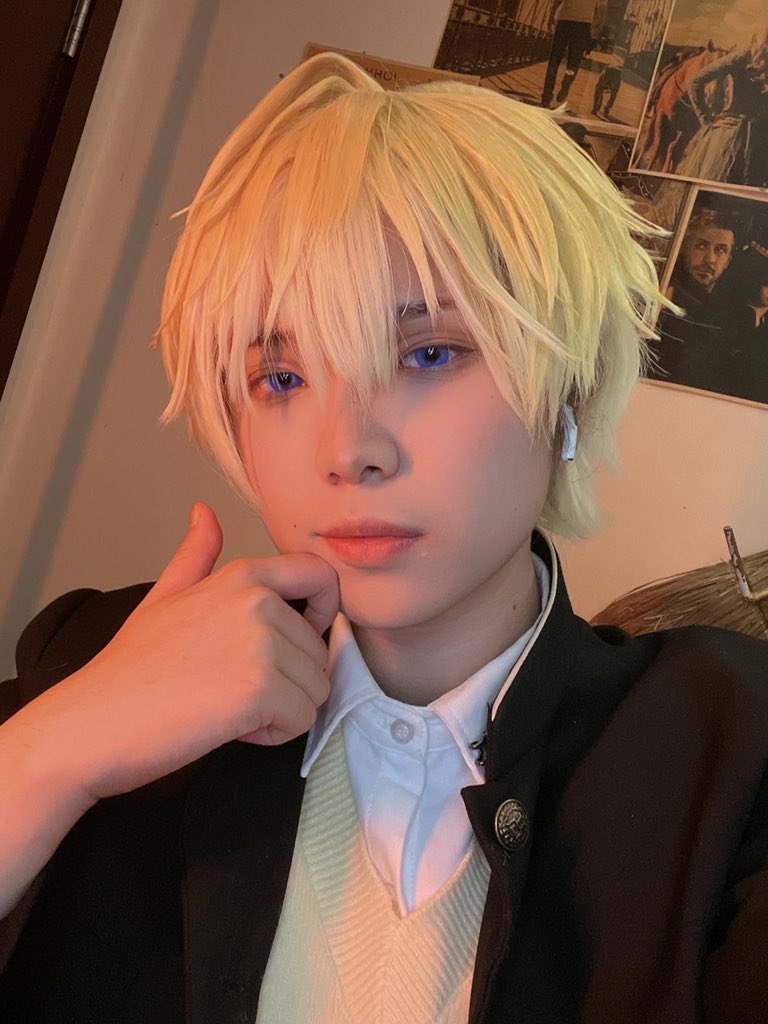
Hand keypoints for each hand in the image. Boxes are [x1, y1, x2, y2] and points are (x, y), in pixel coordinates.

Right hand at [27, 503, 339, 802]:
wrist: (90, 725)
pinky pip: (302, 719)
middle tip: (226, 688)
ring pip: (314, 689)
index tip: (294, 640)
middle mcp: (256, 601)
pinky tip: (227, 727)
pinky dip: (271, 735)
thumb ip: (196, 558)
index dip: (323, 612)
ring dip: (278, 711)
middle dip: (284, 681)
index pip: (321, 576)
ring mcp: (259, 643)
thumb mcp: (164, 598)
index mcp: (241, 576)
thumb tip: (204, 513)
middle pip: (318, 650)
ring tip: (224, 705)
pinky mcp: (259, 688)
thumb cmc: (128, 670)